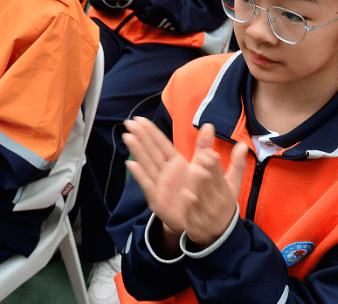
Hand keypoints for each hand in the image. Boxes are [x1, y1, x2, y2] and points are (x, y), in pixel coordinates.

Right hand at [123, 119, 247, 253]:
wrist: (197, 219)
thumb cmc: (197, 191)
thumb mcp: (204, 167)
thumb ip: (204, 146)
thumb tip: (209, 125)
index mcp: (175, 163)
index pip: (161, 144)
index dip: (151, 131)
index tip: (140, 119)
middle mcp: (165, 172)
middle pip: (151, 151)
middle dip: (141, 136)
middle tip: (129, 123)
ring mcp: (159, 184)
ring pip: (147, 164)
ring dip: (137, 150)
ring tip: (128, 137)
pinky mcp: (157, 199)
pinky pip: (148, 184)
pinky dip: (140, 174)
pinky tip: (131, 163)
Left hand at [182, 123, 246, 247]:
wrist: (219, 236)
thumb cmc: (223, 203)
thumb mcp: (232, 186)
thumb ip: (236, 165)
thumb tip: (243, 145)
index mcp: (226, 191)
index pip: (220, 176)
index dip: (214, 165)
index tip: (210, 153)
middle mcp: (217, 202)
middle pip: (211, 186)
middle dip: (206, 172)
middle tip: (200, 159)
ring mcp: (207, 214)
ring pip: (202, 198)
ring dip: (198, 185)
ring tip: (193, 171)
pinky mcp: (196, 224)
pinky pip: (192, 214)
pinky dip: (189, 205)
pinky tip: (186, 194)